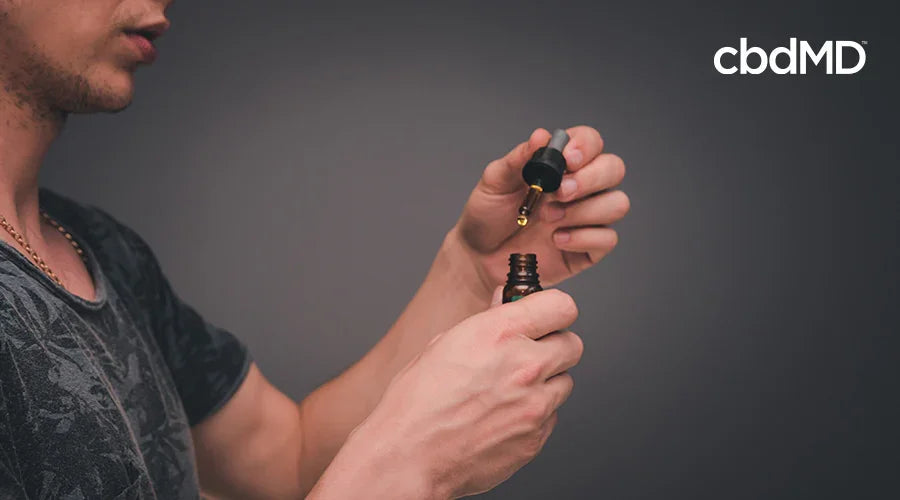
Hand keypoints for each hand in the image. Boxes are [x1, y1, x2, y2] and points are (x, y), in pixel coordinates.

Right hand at [340, 288, 582, 498]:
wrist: (409, 457)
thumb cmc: (416, 403)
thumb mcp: (444, 344)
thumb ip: (487, 322)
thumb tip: (506, 303)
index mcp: (498, 334)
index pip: (560, 306)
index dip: (553, 310)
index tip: (546, 316)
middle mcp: (523, 366)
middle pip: (573, 344)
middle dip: (554, 346)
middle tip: (531, 353)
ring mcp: (534, 405)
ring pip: (565, 382)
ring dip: (546, 382)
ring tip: (509, 391)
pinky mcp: (536, 437)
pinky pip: (551, 416)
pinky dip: (535, 414)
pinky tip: (503, 416)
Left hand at [452, 126, 628, 294]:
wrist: (479, 255)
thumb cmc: (488, 215)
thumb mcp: (494, 182)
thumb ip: (517, 159)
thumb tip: (541, 136)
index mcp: (561, 165)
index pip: (591, 142)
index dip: (586, 146)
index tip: (567, 160)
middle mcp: (581, 188)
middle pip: (614, 169)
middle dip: (590, 179)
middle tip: (560, 192)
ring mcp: (587, 217)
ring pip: (617, 203)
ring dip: (585, 210)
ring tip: (549, 218)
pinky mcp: (588, 247)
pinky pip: (607, 238)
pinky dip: (582, 238)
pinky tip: (556, 240)